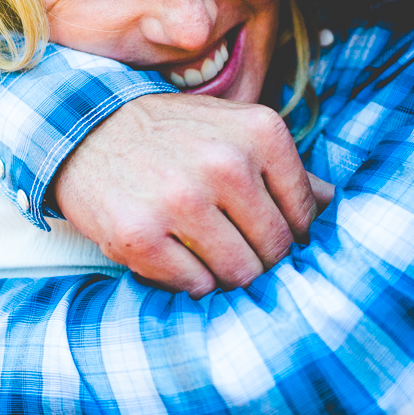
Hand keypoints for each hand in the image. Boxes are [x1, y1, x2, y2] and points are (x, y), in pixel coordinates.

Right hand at [53, 93, 334, 297]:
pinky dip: (189, 281)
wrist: (82, 128)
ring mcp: (181, 201)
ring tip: (204, 254)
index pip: (304, 216)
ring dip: (225, 275)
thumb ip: (284, 167)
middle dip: (259, 260)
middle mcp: (225, 164)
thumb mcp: (231, 129)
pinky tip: (175, 257)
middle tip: (233, 250)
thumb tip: (331, 204)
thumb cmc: (168, 134)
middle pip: (276, 251)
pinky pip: (194, 286)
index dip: (288, 236)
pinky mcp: (141, 236)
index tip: (262, 235)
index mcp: (259, 133)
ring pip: (240, 275)